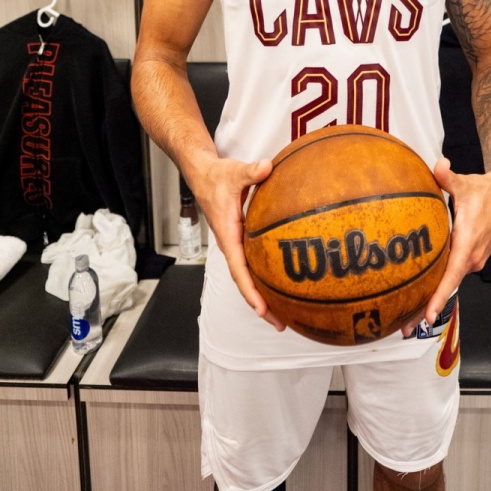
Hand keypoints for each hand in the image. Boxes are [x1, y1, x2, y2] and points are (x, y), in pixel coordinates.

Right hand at [194, 156, 285, 331]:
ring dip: (264, 294)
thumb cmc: (216, 177)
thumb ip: (251, 171)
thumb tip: (267, 167)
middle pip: (245, 281)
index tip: (262, 309)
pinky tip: (284, 280)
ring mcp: (237, 244)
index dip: (250, 291)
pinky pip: (254, 262)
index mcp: (227, 235)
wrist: (203, 175)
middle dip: (261, 304)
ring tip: (286, 313)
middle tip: (282, 323)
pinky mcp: (243, 239)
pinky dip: (266, 276)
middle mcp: (232, 244)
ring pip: (249, 275)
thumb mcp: (233, 172)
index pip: (239, 269)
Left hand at [403, 157, 490, 333]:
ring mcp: (474, 259)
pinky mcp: (473, 258)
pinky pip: (453, 273)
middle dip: (426, 308)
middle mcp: (472, 256)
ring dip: (432, 297)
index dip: (439, 296)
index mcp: (468, 242)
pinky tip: (423, 291)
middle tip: (403, 327)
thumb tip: (439, 165)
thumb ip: (447, 177)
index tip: (427, 315)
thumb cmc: (484, 191)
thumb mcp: (465, 184)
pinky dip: (440, 285)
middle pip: (447, 286)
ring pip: (450, 281)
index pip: (451, 274)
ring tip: (407, 314)